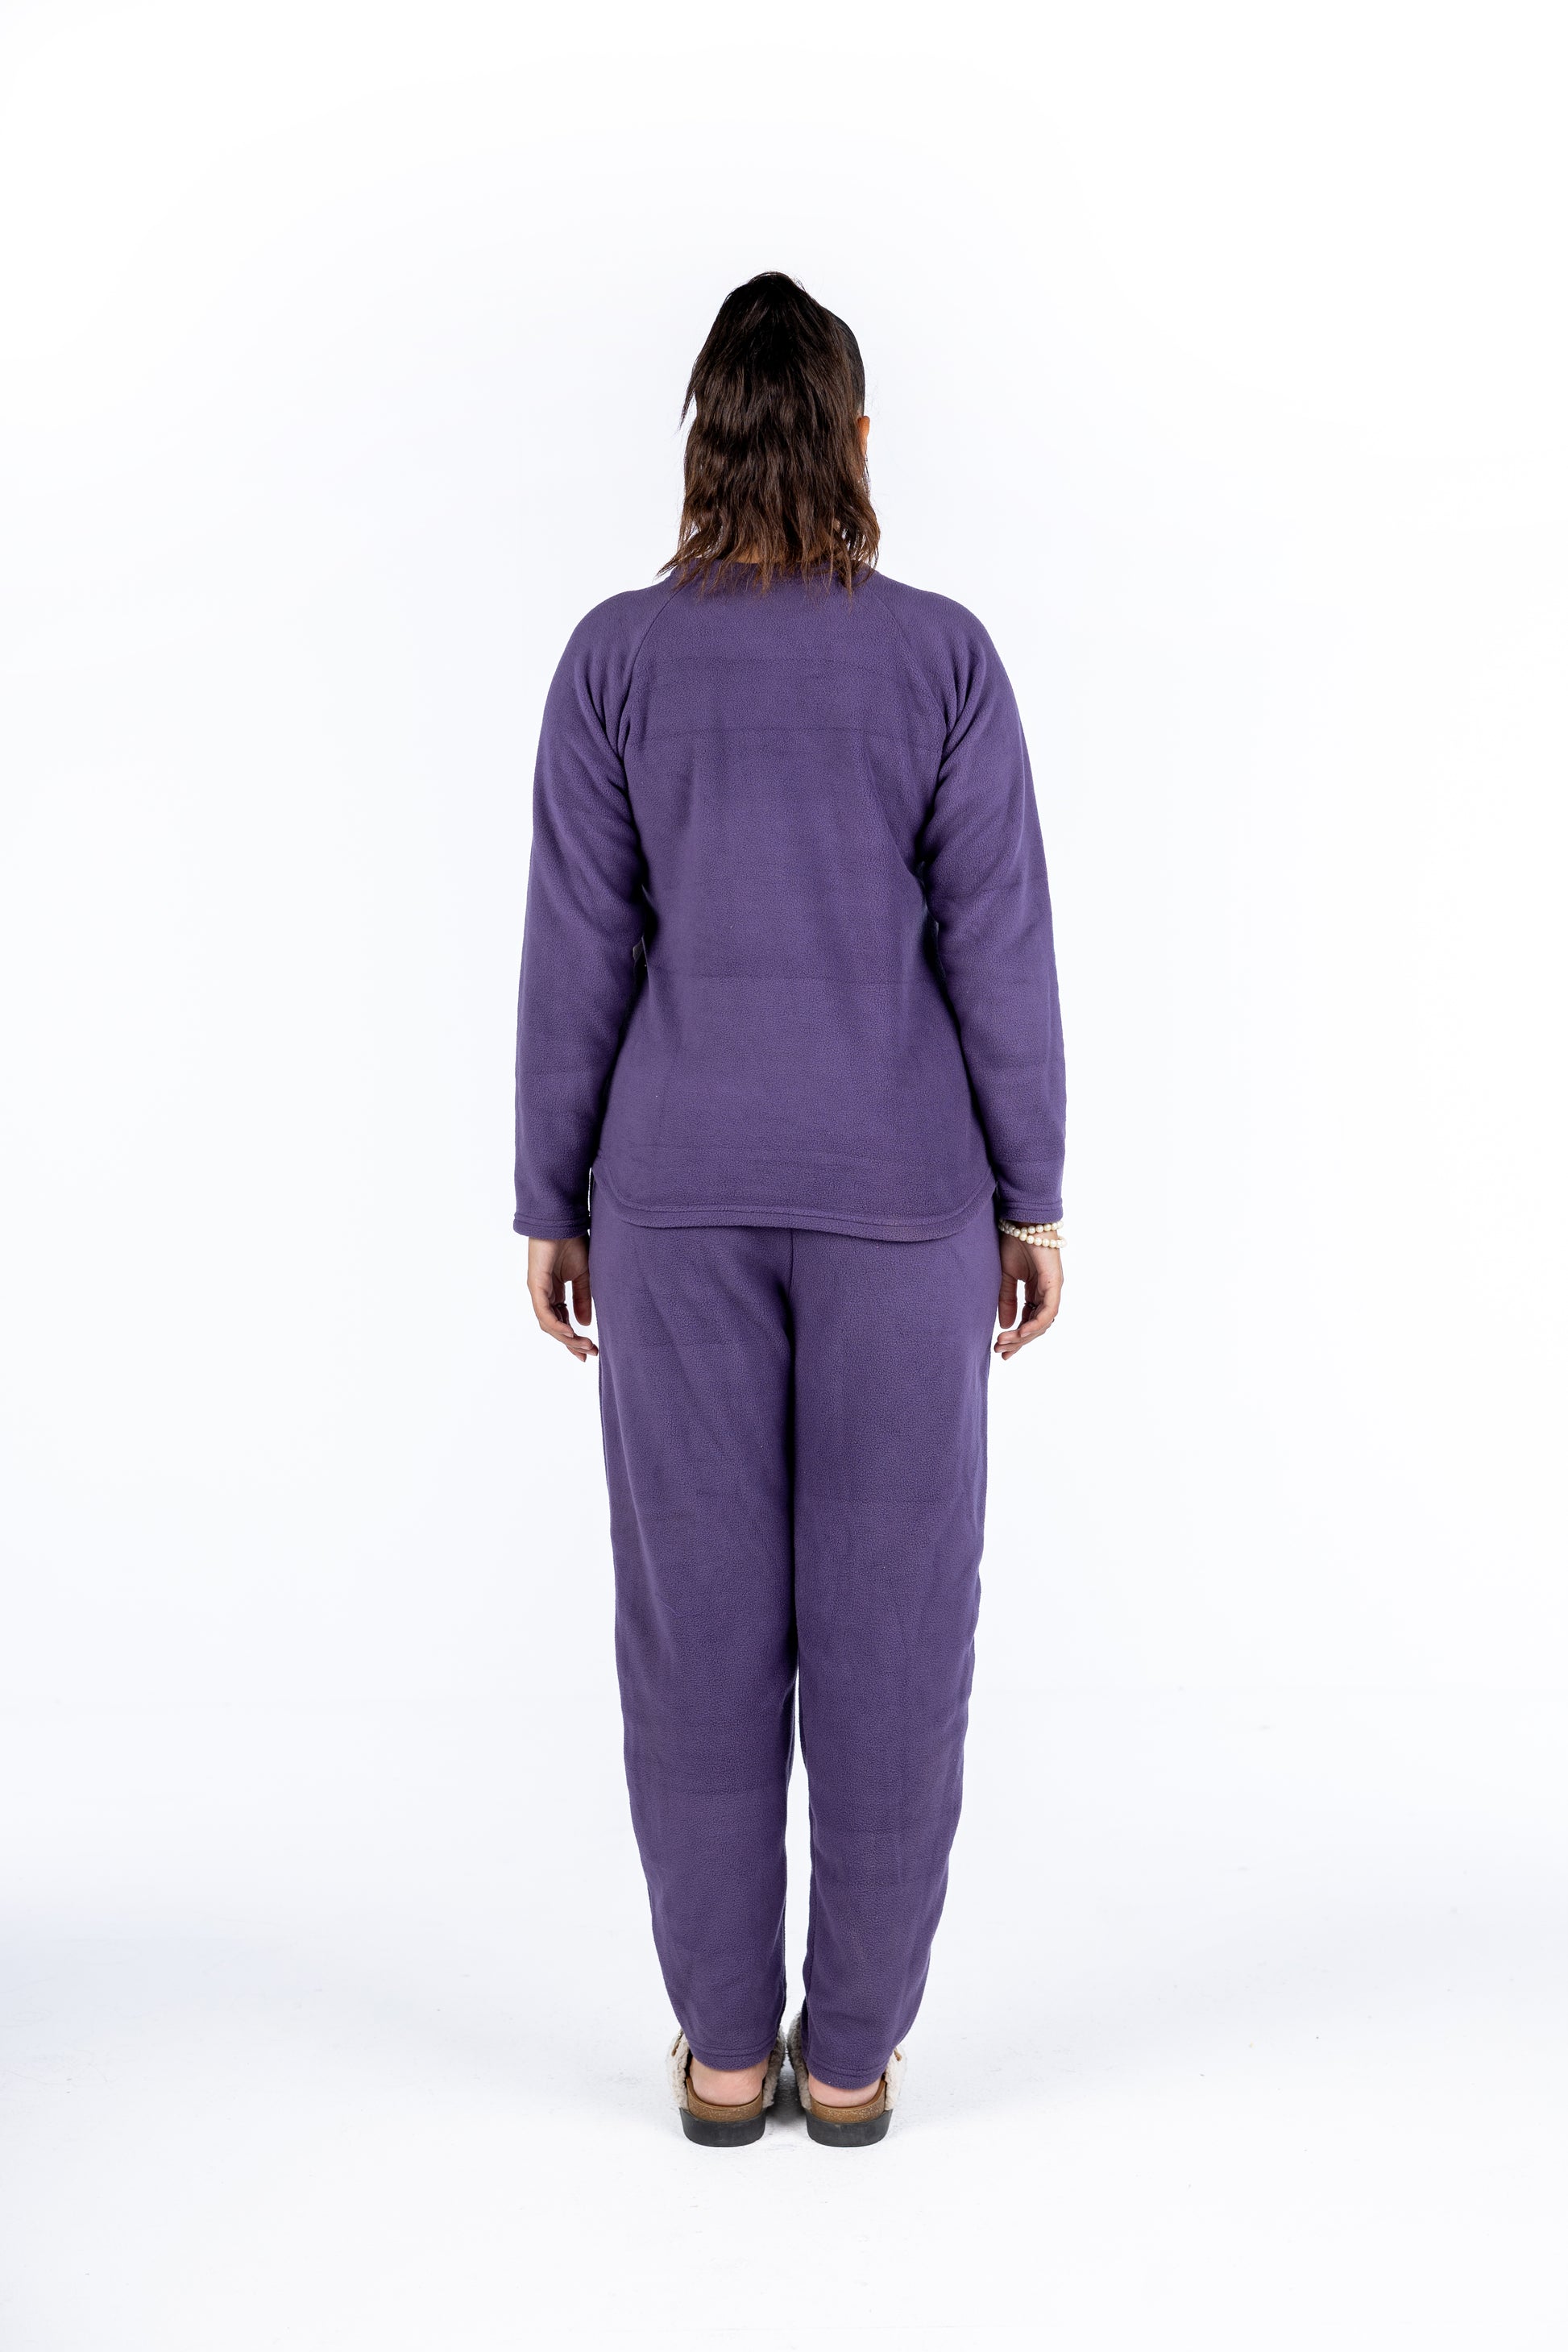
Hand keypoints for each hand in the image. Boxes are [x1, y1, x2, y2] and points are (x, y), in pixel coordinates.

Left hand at [527, 1234, 596, 1361]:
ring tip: (583, 1346)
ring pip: (548, 1324)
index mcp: (554, 1292)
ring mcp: (538, 1291)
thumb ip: (582, 1299)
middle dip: (572, 1343)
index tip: (589, 1351)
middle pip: (554, 1327)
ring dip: (566, 1337)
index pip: (562, 1321)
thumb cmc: (572, 1243)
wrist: (564, 1222)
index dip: (574, 1338)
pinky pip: (544, 1312)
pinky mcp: (536, 1285)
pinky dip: (556, 1324)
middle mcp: (543, 1295)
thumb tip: (584, 1323)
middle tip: (589, 1353)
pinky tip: (569, 1333)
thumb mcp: (583, 1276)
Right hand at [994, 1233, 1061, 1360]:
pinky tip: (1021, 1332)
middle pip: (1036, 1326)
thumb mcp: (1005, 1276)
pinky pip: (1048, 1311)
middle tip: (1001, 1352)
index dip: (1017, 1337)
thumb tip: (1006, 1325)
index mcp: (1036, 1291)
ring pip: (1043, 1322)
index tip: (1002, 1351)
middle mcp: (1047, 1292)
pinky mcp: (1054, 1283)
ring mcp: (1052, 1289)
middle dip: (1018, 1341)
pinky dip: (1035, 1323)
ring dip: (1024, 1336)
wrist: (1022, 1220)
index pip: (1029, 1321)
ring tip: (1005, 1342)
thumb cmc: (1014, 1242)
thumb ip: (1007, 1300)